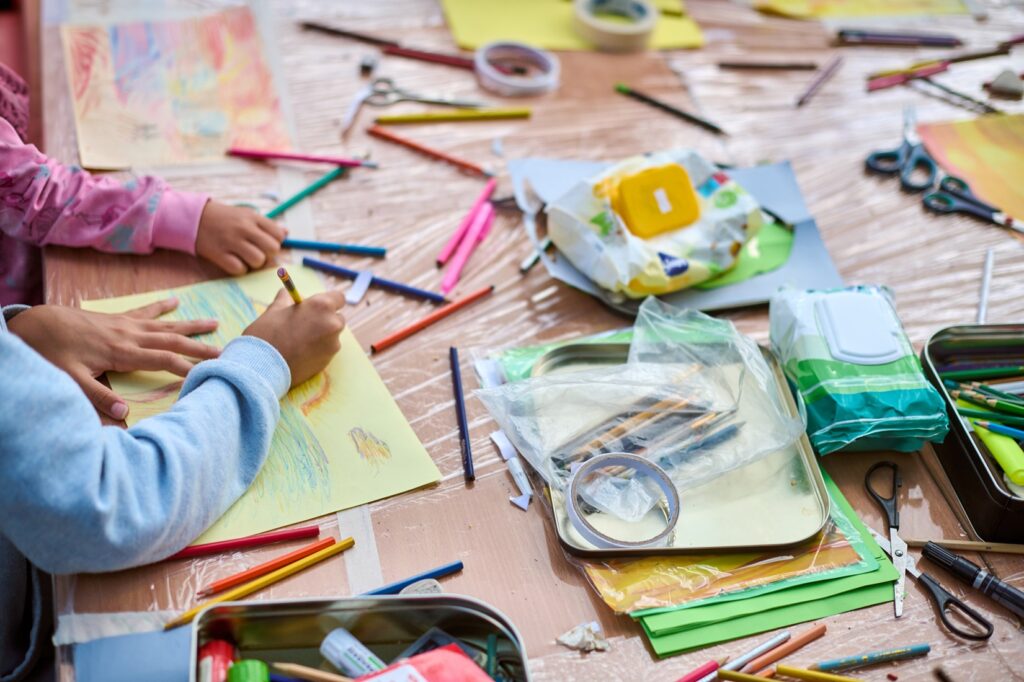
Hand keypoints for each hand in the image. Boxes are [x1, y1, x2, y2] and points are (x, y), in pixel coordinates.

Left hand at [8, 299, 219, 419]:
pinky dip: (162, 306)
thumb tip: (124, 414)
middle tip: (225, 352)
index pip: (163, 361)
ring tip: (215, 324)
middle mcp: (130, 336)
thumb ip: (98, 397)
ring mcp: (125, 325)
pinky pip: (145, 311)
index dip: (187, 368)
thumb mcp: (70, 379)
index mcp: (122, 353)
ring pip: (165, 325)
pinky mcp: (118, 319)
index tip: (209, 374)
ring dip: (190, 326)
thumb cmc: (51, 353)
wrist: (36, 324)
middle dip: (200, 347)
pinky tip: (175, 301)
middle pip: (172, 341)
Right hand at [195, 201, 285, 275]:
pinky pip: (239, 269)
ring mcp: (231, 241)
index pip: (278, 235)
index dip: (275, 242)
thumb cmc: (225, 218)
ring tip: (245, 258)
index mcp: (253, 218)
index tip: (265, 243)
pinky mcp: (219, 254)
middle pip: (272, 249)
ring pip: (258, 261)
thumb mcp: (246, 214)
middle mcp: (244, 228)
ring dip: (254, 264)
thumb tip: (286, 233)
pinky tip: (233, 261)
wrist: (194, 218)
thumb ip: (266, 225)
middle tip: (257, 252)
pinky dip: (239, 269)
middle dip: (268, 255)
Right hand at [244, 288, 345, 386]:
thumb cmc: (267, 334)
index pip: (339, 298)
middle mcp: (332, 323)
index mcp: (321, 306)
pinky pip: (327, 350)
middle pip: (337, 318)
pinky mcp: (329, 360)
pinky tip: (301, 353)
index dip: (328, 301)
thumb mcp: (274, 310)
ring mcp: (333, 344)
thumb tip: (287, 294)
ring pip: (332, 336)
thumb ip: (286, 299)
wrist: (263, 367)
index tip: (317, 306)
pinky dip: (318, 350)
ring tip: (300, 341)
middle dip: (325, 319)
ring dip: (322, 336)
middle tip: (306, 324)